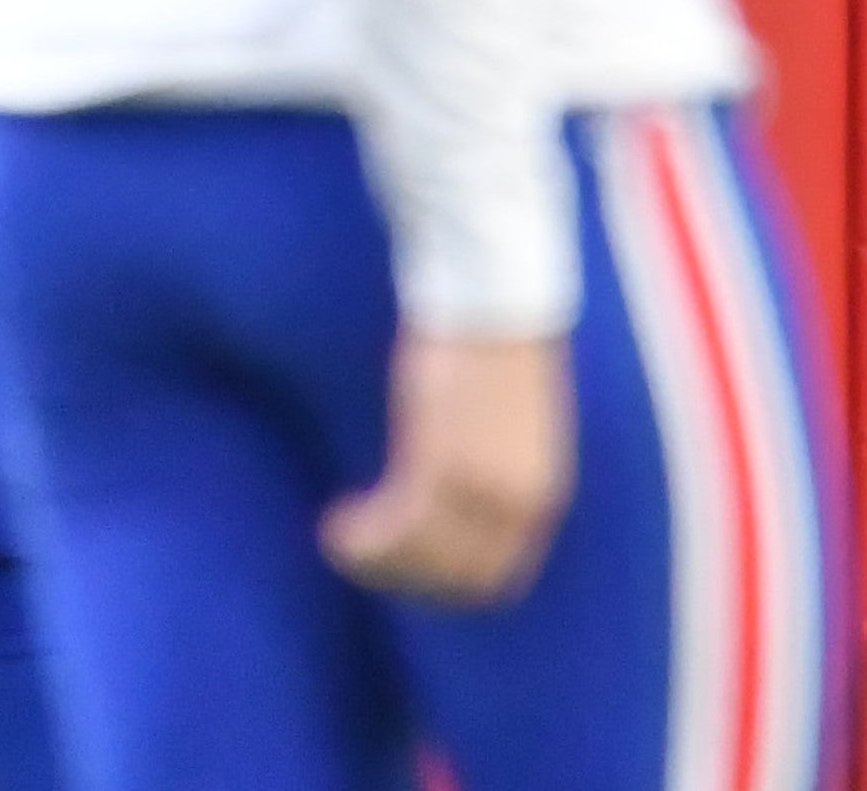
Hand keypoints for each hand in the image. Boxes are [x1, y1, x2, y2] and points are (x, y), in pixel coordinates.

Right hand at [321, 329, 573, 603]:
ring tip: (338, 543)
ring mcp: (482, 488)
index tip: (399, 564)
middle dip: (405, 579)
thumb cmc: (493, 345)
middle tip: (359, 559)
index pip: (495, 577)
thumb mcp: (509, 425)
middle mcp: (519, 504)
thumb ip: (493, 467)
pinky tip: (338, 523)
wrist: (491, 295)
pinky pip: (398, 526)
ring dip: (376, 563)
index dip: (440, 581)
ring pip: (423, 560)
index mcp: (540, 496)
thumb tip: (455, 492)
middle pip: (459, 579)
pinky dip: (364, 537)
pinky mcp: (440, 464)